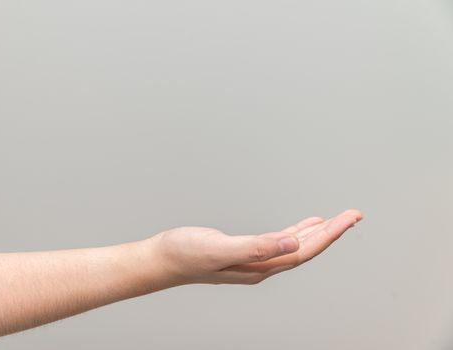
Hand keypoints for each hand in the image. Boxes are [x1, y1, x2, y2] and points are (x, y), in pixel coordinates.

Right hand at [149, 209, 362, 284]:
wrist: (162, 259)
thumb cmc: (185, 254)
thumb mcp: (219, 249)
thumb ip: (256, 247)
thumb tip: (292, 244)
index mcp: (259, 267)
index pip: (303, 251)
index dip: (329, 236)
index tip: (349, 219)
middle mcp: (261, 266)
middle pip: (305, 249)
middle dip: (331, 232)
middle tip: (354, 215)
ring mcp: (254, 259)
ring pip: (294, 245)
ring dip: (317, 232)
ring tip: (337, 220)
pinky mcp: (244, 250)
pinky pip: (279, 241)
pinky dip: (296, 231)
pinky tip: (304, 225)